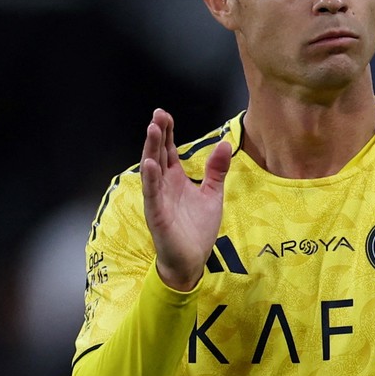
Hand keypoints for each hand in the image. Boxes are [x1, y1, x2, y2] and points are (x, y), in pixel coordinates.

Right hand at [140, 109, 231, 290]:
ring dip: (150, 150)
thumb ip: (216, 170)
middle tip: (157, 115)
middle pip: (158, 154)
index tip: (165, 115)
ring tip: (152, 130)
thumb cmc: (197, 229)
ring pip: (152, 170)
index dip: (166, 132)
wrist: (191, 260)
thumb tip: (225, 143)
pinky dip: (150, 179)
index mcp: (175, 179)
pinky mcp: (157, 215)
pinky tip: (149, 164)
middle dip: (157, 134)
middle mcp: (164, 185)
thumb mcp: (212, 194)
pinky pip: (152, 194)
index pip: (168, 150)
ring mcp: (158, 199)